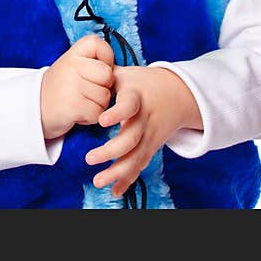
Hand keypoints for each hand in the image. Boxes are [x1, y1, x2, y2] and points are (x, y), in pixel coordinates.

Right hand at [40, 34, 114, 139]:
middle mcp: (71, 65)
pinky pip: (98, 113)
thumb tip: (120, 72)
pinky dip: (90, 118)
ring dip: (96, 105)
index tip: (94, 70)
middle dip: (103, 87)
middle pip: (108, 76)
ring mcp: (72, 85)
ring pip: (105, 98)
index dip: (106, 60)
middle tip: (85, 90)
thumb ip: (93, 63)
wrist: (34, 108)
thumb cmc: (62, 87)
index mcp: (73, 52)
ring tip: (78, 101)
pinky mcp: (73, 106)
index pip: (102, 46)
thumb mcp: (73, 67)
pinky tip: (75, 112)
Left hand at [84, 66, 200, 197]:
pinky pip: (140, 165)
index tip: (101, 120)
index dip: (116, 113)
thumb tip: (82, 69)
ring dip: (117, 171)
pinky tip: (114, 191)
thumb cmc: (142, 81)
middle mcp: (145, 119)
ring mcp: (150, 135)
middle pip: (132, 139)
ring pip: (136, 157)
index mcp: (136, 97)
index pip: (129, 106)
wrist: (178, 92)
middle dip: (111, 152)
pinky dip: (128, 179)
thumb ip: (105, 74)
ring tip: (97, 180)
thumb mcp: (126, 73)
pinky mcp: (152, 146)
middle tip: (89, 159)